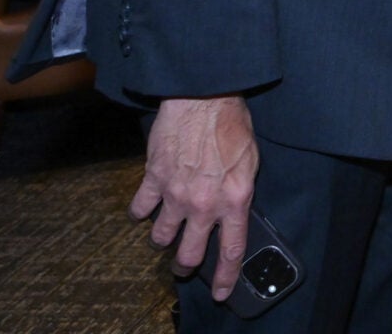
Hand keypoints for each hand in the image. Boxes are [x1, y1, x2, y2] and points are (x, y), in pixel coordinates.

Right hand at [129, 95, 259, 300]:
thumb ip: (241, 192)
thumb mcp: (251, 161)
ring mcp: (175, 195)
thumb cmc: (232, 125)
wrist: (204, 97)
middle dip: (185, 265)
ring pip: (161, 237)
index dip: (225, 278)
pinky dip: (141, 211)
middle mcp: (204, 205)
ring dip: (163, 236)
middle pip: (188, 254)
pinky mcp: (153, 180)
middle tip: (184, 265)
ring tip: (168, 228)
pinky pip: (139, 209)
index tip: (221, 293)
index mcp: (235, 201)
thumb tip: (235, 213)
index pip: (230, 251)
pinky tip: (146, 206)